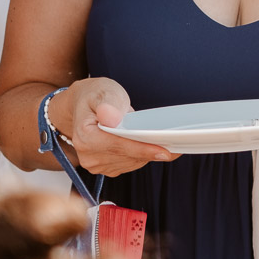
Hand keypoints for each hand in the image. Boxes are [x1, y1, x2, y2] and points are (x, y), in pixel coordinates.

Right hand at [49, 79, 178, 175]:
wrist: (83, 105)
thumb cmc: (94, 96)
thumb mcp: (102, 91)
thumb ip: (108, 103)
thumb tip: (111, 118)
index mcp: (85, 137)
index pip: (119, 146)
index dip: (143, 149)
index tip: (165, 151)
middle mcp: (88, 155)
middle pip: (128, 157)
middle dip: (151, 150)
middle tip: (176, 143)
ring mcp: (96, 164)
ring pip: (132, 163)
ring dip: (148, 154)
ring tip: (164, 141)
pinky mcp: (105, 168)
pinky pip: (130, 164)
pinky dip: (142, 156)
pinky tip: (150, 145)